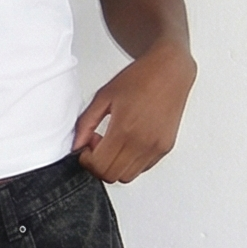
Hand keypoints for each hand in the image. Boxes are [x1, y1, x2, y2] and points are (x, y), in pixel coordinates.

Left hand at [73, 41, 195, 182]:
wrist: (170, 70)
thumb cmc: (139, 78)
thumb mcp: (103, 96)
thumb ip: (85, 124)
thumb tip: (76, 145)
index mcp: (125, 129)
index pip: (99, 166)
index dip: (87, 160)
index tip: (86, 147)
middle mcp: (143, 142)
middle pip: (112, 176)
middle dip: (98, 165)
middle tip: (98, 144)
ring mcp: (156, 147)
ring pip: (128, 176)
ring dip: (115, 165)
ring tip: (113, 143)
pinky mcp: (166, 148)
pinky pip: (143, 168)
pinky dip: (131, 162)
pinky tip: (128, 142)